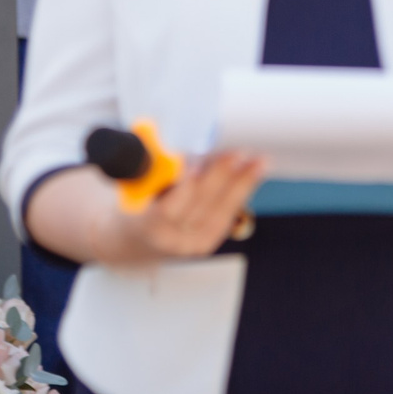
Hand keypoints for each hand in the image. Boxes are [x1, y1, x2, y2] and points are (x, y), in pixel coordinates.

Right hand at [116, 149, 263, 257]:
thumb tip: (186, 149)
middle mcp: (172, 240)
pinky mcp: (207, 241)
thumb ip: (158, 171)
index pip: (168, 209)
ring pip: (221, 211)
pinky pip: (227, 214)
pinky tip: (253, 175)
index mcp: (146, 227)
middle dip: (222, 177)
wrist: (135, 239)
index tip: (196, 166)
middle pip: (201, 207)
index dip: (184, 188)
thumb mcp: (136, 188)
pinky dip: (242, 192)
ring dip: (242, 183)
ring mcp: (191, 244)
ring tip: (258, 162)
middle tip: (237, 154)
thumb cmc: (134, 207)